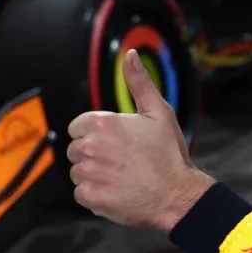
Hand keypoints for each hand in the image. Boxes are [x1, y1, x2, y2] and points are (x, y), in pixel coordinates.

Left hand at [67, 49, 213, 232]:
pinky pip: (81, 193)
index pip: (77, 127)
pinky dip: (94, 194)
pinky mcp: (89, 196)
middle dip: (92, 154)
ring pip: (77, 172)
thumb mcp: (158, 112)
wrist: (176, 194)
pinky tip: (115, 190)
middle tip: (119, 160)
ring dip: (93, 175)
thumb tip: (130, 56)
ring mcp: (88, 173)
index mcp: (101, 123)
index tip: (113, 142)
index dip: (94, 134)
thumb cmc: (168, 154)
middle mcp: (90, 146)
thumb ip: (138, 83)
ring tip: (119, 176)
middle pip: (75, 150)